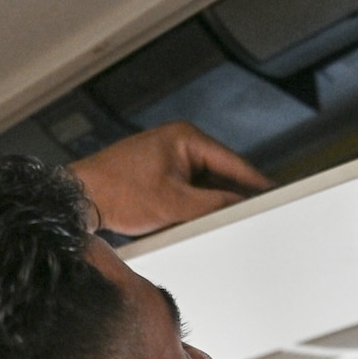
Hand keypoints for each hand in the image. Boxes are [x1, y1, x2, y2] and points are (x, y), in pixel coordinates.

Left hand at [70, 123, 268, 236]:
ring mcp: (169, 157)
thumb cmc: (118, 192)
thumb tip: (241, 207)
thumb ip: (214, 205)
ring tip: (224, 221)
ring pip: (205, 183)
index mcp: (186, 138)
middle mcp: (179, 142)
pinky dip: (195, 204)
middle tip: (254, 215)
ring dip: (212, 202)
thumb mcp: (174, 204)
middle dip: (233, 195)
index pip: (233, 162)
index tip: (276, 195)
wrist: (81, 198)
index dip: (256, 182)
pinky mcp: (160, 173)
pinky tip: (199, 220)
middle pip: (221, 172)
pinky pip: (189, 189)